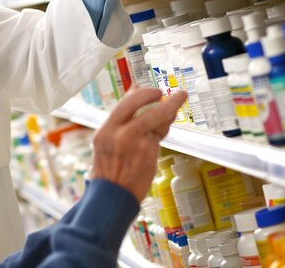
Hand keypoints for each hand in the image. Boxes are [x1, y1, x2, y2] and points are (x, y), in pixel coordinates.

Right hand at [90, 86, 186, 201]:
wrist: (112, 196)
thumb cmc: (109, 166)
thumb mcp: (107, 140)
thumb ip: (122, 117)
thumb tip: (135, 89)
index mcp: (105, 130)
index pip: (126, 103)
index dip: (143, 93)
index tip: (154, 91)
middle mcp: (119, 135)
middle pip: (145, 108)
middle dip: (164, 98)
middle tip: (179, 95)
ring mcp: (135, 144)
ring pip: (157, 121)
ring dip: (170, 112)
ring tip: (177, 103)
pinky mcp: (149, 154)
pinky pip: (159, 136)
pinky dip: (162, 130)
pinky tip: (163, 129)